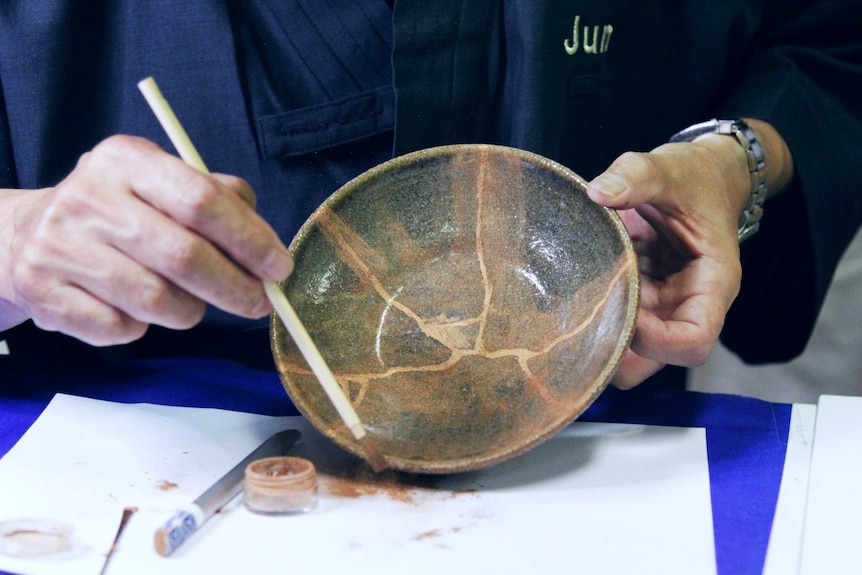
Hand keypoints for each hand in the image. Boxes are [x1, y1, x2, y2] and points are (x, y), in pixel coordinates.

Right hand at [2, 135, 292, 344]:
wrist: (24, 235)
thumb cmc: (119, 211)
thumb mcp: (162, 183)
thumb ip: (218, 199)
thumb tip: (266, 245)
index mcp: (125, 160)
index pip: (202, 200)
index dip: (250, 240)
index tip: (278, 267)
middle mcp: (88, 197)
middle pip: (184, 256)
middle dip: (234, 288)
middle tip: (259, 302)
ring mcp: (59, 246)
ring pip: (157, 301)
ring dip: (189, 310)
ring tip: (189, 301)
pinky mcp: (43, 292)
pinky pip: (121, 328)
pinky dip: (143, 327)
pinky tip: (136, 308)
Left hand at [587, 135, 750, 388]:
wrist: (699, 175)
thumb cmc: (695, 177)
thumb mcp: (671, 168)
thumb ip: (637, 175)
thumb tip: (597, 191)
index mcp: (712, 285)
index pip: (692, 343)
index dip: (654, 340)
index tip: (620, 306)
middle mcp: (687, 305)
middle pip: (653, 359)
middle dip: (615, 347)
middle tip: (582, 312)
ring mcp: (661, 305)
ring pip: (628, 348)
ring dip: (599, 330)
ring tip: (573, 297)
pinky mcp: (640, 297)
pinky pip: (614, 321)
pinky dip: (593, 312)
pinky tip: (573, 286)